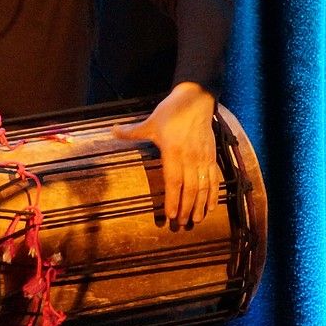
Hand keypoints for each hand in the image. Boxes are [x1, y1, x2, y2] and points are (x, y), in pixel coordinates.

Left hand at [112, 82, 218, 226]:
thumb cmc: (171, 112)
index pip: (173, 181)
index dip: (173, 199)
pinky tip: (211, 206)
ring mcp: (202, 158)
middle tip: (181, 224)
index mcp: (173, 151)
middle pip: (189, 189)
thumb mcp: (150, 122)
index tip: (170, 215)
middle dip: (185, 208)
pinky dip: (213, 194)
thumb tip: (111, 130)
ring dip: (200, 205)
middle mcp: (190, 158)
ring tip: (195, 220)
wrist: (196, 100)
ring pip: (203, 187)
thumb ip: (131, 132)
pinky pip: (214, 179)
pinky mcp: (211, 156)